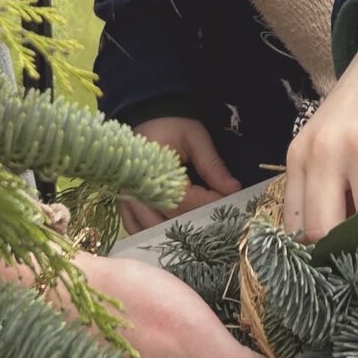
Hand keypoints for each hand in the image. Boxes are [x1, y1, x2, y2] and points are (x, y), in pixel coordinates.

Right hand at [121, 116, 241, 232]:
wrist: (147, 121)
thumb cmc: (172, 126)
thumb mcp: (195, 137)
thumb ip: (212, 164)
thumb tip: (233, 189)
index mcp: (153, 167)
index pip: (184, 199)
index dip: (208, 204)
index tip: (228, 203)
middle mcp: (135, 187)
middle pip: (167, 218)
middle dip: (195, 222)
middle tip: (218, 222)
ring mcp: (126, 198)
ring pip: (151, 229)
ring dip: (175, 233)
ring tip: (199, 231)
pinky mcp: (124, 205)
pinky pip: (136, 229)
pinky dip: (153, 235)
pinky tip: (173, 237)